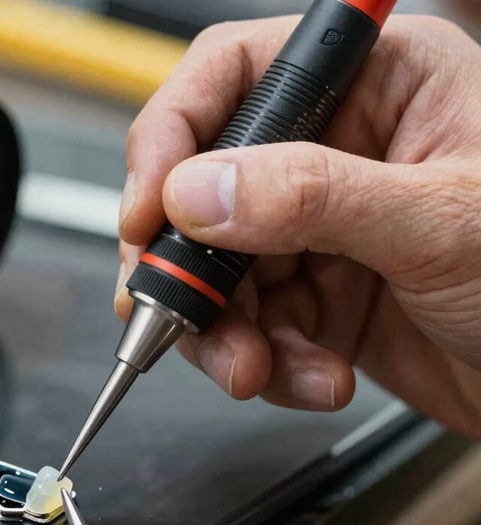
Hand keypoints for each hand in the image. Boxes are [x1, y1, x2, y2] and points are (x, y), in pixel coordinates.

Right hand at [116, 15, 480, 436]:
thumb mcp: (442, 222)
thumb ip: (315, 198)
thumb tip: (198, 191)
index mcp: (375, 89)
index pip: (233, 80)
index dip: (171, 141)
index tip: (148, 213)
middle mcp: (334, 155)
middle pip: (205, 193)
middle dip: (190, 269)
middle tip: (185, 317)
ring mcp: (319, 233)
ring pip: (219, 275)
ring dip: (225, 334)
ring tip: (254, 369)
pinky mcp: (315, 299)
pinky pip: (252, 328)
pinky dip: (267, 364)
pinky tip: (312, 377)